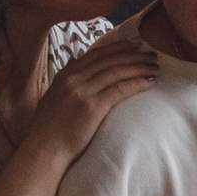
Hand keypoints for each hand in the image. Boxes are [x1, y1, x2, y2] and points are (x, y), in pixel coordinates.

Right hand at [32, 26, 159, 159]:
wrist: (43, 150)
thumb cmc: (48, 129)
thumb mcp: (52, 96)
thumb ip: (64, 78)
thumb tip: (73, 59)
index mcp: (64, 75)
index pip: (95, 54)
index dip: (117, 48)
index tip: (133, 45)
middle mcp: (73, 79)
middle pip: (109, 60)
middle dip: (132, 55)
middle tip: (150, 53)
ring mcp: (82, 92)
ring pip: (116, 71)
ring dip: (138, 67)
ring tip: (154, 66)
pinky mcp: (92, 107)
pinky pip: (120, 89)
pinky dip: (137, 83)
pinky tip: (149, 82)